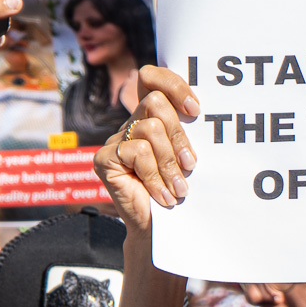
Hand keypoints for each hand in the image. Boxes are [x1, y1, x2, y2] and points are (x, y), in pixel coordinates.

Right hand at [93, 65, 200, 235]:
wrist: (158, 229)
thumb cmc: (177, 191)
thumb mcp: (186, 156)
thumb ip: (187, 132)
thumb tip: (201, 113)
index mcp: (150, 116)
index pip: (151, 78)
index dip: (173, 84)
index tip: (195, 110)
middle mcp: (131, 123)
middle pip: (155, 103)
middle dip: (179, 136)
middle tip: (190, 165)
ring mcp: (115, 140)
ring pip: (150, 130)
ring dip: (170, 163)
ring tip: (179, 188)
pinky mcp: (104, 159)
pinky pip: (137, 153)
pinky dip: (155, 176)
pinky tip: (162, 195)